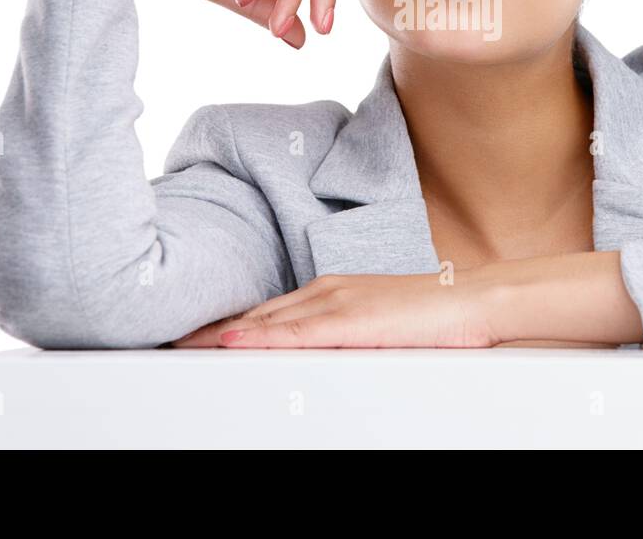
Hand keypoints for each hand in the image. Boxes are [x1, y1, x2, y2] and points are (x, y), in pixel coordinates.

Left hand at [167, 270, 501, 348]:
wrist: (472, 300)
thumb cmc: (433, 316)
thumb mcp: (376, 324)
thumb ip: (342, 333)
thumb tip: (315, 353)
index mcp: (332, 290)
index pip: (268, 310)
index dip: (228, 323)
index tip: (195, 333)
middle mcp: (326, 290)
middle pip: (256, 313)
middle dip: (212, 328)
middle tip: (171, 339)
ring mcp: (336, 301)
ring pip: (265, 319)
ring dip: (221, 332)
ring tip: (183, 344)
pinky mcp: (350, 320)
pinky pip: (294, 332)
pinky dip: (259, 336)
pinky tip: (231, 343)